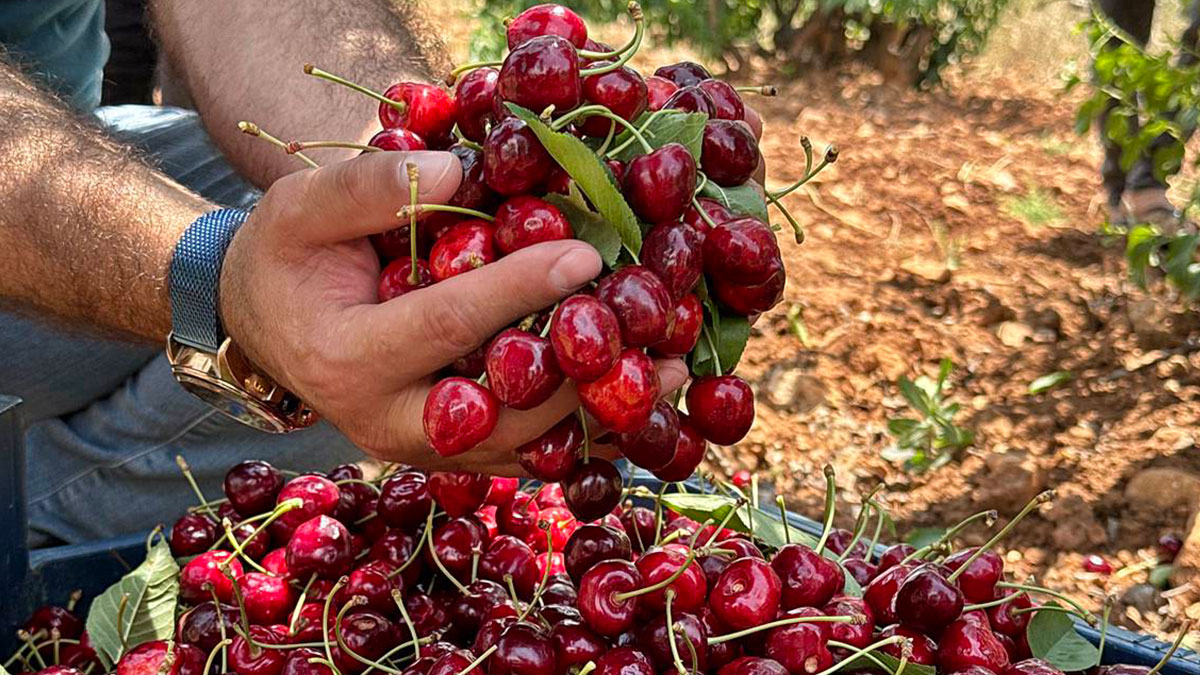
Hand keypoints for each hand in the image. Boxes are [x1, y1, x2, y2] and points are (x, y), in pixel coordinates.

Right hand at [219, 151, 688, 474]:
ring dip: (603, 410)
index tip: (587, 253)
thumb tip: (461, 174)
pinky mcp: (452, 451)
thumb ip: (368, 188)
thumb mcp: (300, 208)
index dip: (519, 289)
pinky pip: (526, 451)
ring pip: (525, 445)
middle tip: (657, 335)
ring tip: (673, 369)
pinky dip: (587, 427)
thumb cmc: (286, 260)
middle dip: (583, 375)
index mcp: (348, 359)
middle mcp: (388, 423)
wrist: (266, 326)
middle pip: (501, 411)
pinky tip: (642, 396)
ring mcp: (424, 449)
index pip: (447, 324)